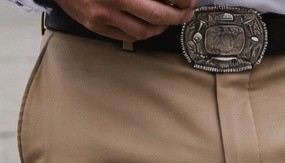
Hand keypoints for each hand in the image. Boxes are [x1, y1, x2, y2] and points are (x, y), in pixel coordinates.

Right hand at [57, 0, 195, 40]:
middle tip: (187, 11)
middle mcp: (113, 0)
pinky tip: (150, 26)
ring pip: (144, 31)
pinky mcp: (97, 27)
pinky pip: (128, 37)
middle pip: (156, 15)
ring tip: (170, 19)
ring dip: (162, 27)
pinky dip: (144, 33)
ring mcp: (104, 16)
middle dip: (178, 15)